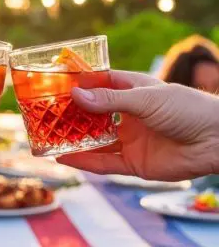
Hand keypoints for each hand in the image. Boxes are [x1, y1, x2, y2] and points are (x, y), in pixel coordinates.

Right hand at [57, 70, 218, 180]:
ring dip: (74, 140)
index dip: (77, 85)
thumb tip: (76, 95)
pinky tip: (65, 158)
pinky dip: (84, 161)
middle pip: (92, 114)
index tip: (54, 85)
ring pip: (94, 140)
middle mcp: (126, 114)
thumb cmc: (184, 107)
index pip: (98, 84)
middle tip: (46, 115)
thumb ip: (110, 100)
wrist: (216, 140)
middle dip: (71, 114)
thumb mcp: (145, 98)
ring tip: (48, 138)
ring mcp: (128, 138)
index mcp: (130, 90)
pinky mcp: (133, 162)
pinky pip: (104, 163)